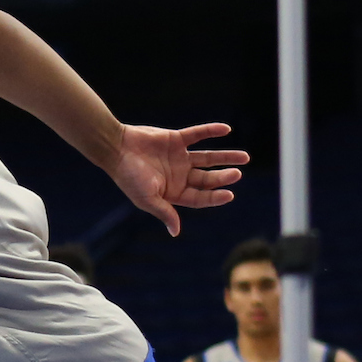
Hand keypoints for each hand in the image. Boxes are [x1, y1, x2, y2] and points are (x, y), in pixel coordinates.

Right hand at [104, 123, 246, 236]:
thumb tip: (175, 232)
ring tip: (245, 157)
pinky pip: (197, 134)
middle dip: (223, 177)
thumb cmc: (129, 177)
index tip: (229, 194)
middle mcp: (179, 176)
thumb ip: (165, 212)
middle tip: (237, 174)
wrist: (115, 149)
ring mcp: (179, 157)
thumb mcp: (147, 199)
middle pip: (207, 178)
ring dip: (226, 157)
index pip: (200, 197)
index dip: (215, 196)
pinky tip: (227, 130)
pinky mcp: (176, 139)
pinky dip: (211, 131)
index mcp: (174, 193)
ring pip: (208, 158)